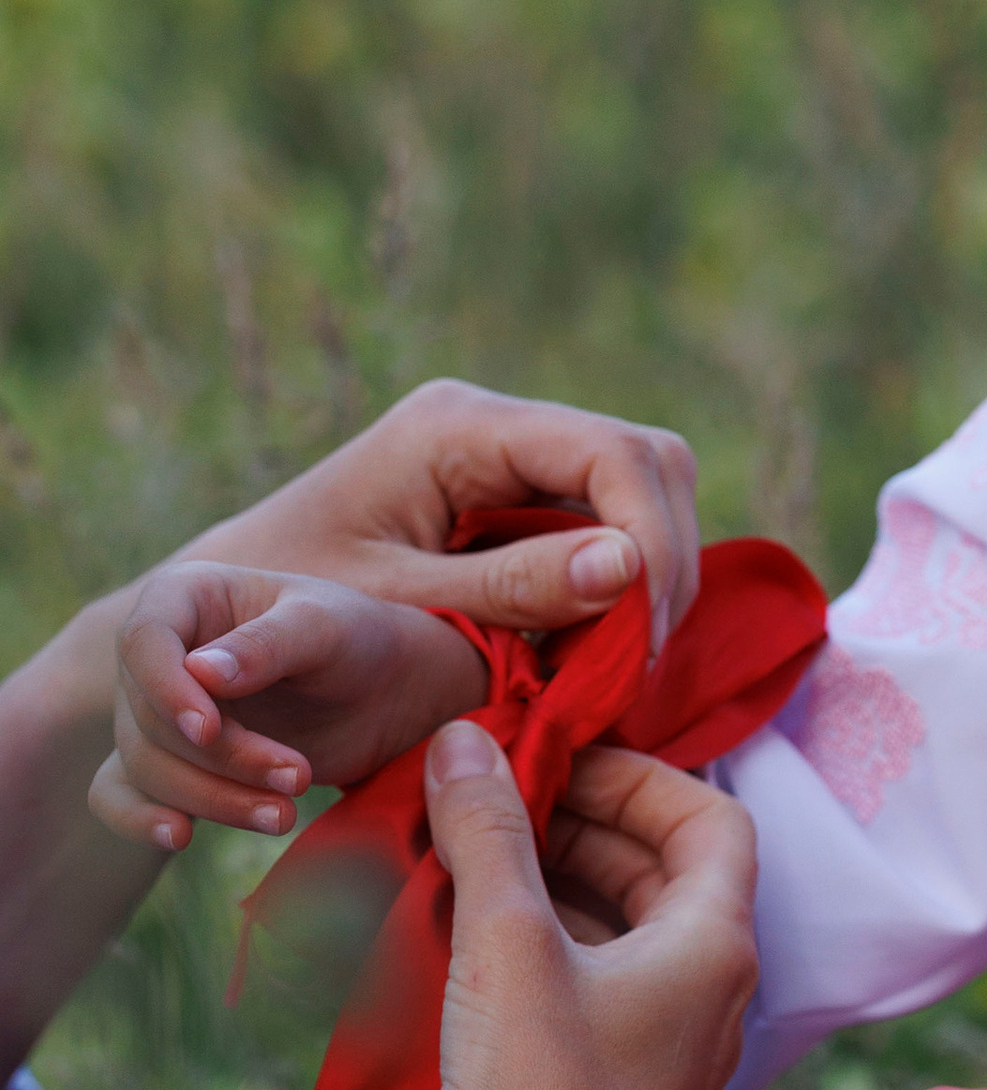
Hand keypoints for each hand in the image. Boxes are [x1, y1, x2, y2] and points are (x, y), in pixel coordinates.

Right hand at [89, 565, 491, 850]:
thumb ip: (267, 645)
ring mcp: (159, 710)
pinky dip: (140, 819)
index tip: (210, 729)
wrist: (384, 691)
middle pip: (149, 717)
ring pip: (146, 764)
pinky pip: (122, 793)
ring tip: (285, 816)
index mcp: (185, 598)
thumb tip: (200, 673)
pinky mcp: (172, 760)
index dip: (167, 690)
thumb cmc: (356, 638)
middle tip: (299, 778)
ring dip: (210, 797)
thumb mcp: (325, 627)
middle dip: (222, 758)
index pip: (144, 641)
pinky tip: (178, 835)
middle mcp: (160, 654)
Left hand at [189, 378, 700, 653]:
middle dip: (665, 561)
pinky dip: (620, 588)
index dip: (653, 541)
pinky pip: (603, 526)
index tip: (645, 638)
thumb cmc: (289, 608)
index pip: (612, 454)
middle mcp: (492, 423)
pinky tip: (600, 651)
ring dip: (650, 578)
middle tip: (642, 661)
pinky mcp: (513, 497)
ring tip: (623, 666)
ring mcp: (507, 457)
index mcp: (457, 425)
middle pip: (645, 462)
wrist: (218, 613)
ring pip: (639, 492)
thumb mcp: (402, 607)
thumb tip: (629, 568)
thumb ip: (513, 587)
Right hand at [418, 722, 758, 1089]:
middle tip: (491, 797)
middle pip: (662, 870)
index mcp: (715, 946)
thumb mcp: (507, 949)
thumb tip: (464, 738)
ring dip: (550, 882)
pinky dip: (539, 944)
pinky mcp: (615, 1088)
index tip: (556, 757)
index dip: (639, 774)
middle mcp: (708, 991)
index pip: (712, 818)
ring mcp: (664, 1045)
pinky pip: (590, 983)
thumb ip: (489, 834)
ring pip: (620, 928)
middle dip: (579, 822)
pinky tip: (463, 936)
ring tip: (464, 854)